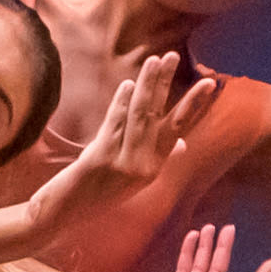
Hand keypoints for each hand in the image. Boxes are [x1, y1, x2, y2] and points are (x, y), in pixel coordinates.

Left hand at [17, 53, 182, 240]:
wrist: (61, 216)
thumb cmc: (95, 193)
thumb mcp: (132, 179)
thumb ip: (157, 159)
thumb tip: (183, 143)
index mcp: (153, 167)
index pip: (179, 128)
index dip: (194, 104)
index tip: (209, 82)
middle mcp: (144, 166)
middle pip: (160, 116)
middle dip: (166, 83)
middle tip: (172, 55)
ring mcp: (124, 164)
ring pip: (140, 116)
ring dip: (147, 85)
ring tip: (155, 60)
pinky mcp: (101, 161)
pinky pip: (115, 125)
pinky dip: (121, 103)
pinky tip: (127, 85)